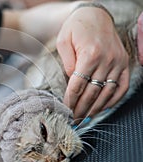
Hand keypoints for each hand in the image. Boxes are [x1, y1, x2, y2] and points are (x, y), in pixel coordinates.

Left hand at [57, 6, 128, 121]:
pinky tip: (102, 108)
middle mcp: (107, 60)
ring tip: (85, 117)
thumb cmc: (76, 27)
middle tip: (73, 119)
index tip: (65, 110)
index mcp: (90, 54)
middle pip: (92, 93)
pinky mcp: (124, 63)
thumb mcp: (63, 41)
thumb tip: (71, 83)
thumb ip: (67, 63)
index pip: (78, 85)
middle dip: (81, 109)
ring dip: (95, 108)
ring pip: (107, 93)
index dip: (70, 101)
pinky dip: (113, 100)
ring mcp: (118, 62)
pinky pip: (121, 87)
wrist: (95, 14)